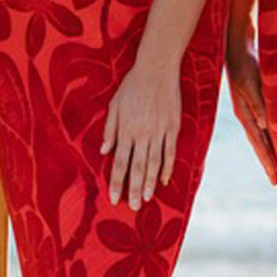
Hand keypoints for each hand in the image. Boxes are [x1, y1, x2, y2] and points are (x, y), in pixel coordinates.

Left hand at [101, 59, 180, 208]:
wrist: (157, 69)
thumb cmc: (132, 86)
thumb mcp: (115, 104)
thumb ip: (110, 129)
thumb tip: (104, 150)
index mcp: (126, 129)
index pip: (119, 162)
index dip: (116, 182)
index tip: (114, 198)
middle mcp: (142, 133)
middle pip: (137, 167)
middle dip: (133, 189)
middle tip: (132, 207)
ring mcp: (159, 131)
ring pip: (154, 163)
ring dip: (149, 182)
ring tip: (146, 199)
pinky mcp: (172, 127)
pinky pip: (170, 152)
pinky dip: (166, 167)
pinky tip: (163, 180)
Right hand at [225, 25, 276, 184]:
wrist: (237, 44)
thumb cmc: (244, 62)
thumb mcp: (250, 81)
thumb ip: (257, 102)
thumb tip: (263, 124)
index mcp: (245, 112)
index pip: (258, 142)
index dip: (268, 159)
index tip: (276, 177)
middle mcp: (247, 113)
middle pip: (259, 143)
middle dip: (268, 161)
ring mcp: (250, 107)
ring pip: (261, 134)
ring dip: (270, 150)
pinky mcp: (255, 99)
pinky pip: (264, 122)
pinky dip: (270, 134)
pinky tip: (276, 138)